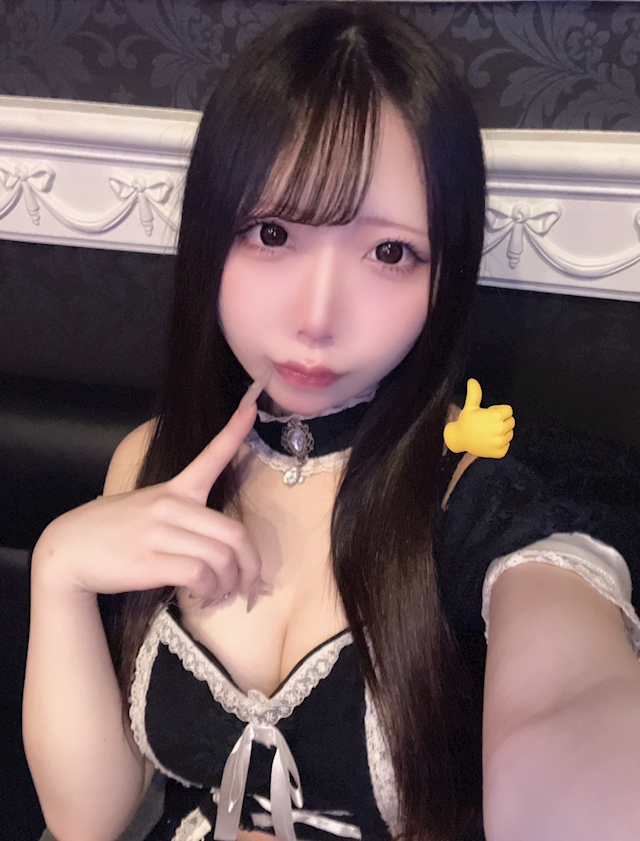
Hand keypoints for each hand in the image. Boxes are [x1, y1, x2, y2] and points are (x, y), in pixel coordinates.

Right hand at [33, 378, 267, 602]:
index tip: (252, 406)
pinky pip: (199, 575)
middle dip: (250, 565)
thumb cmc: (113, 530)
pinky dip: (208, 591)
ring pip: (221, 559)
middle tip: (248, 584)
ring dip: (229, 584)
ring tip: (220, 593)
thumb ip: (184, 516)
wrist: (68, 549)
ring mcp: (160, 533)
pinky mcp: (149, 562)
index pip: (210, 456)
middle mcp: (171, 506)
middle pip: (234, 534)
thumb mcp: (148, 507)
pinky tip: (201, 596)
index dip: (235, 432)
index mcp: (175, 489)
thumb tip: (222, 547)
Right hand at [443, 378, 513, 458]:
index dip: (498, 411)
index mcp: (496, 417)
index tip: (488, 415)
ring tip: (488, 433)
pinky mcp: (500, 452)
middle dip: (501, 421)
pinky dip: (499, 444)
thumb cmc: (466, 421)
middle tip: (487, 424)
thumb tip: (472, 380)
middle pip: (511, 422)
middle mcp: (500, 430)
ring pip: (510, 433)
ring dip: (502, 432)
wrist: (459, 439)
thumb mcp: (470, 406)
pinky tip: (488, 442)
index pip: (509, 411)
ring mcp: (500, 442)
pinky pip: (506, 445)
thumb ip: (475, 393)